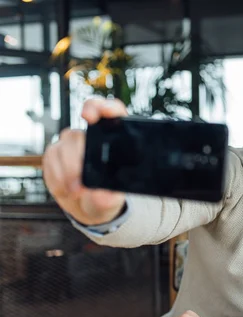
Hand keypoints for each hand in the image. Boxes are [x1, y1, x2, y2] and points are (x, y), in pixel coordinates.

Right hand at [42, 98, 127, 225]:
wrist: (90, 206)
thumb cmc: (107, 197)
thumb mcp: (113, 200)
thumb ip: (109, 198)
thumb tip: (101, 195)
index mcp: (116, 139)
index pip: (112, 111)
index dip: (100, 107)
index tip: (89, 117)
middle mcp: (91, 136)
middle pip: (77, 136)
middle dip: (75, 163)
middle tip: (80, 187)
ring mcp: (71, 143)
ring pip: (61, 148)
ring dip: (65, 174)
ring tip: (76, 192)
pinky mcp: (55, 153)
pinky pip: (49, 160)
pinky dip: (56, 178)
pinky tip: (66, 189)